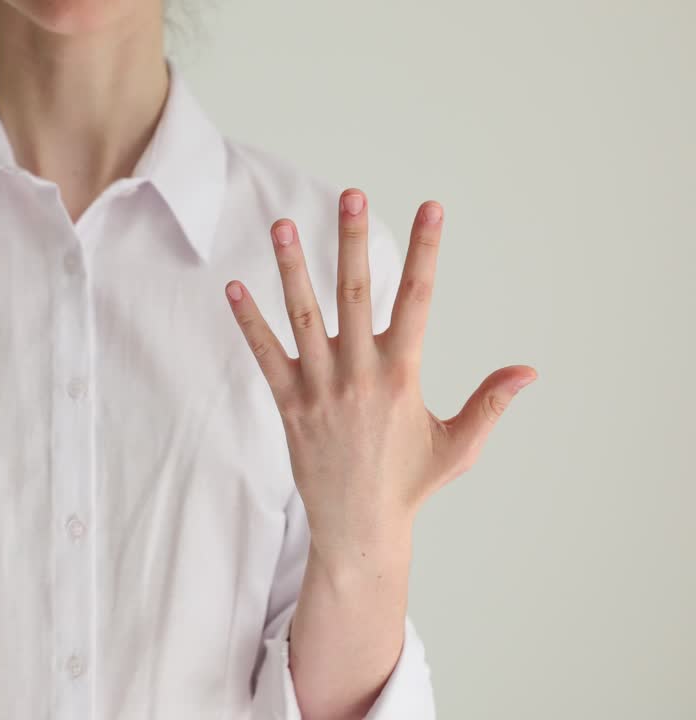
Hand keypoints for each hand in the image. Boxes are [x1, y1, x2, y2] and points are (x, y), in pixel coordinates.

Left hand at [224, 189, 535, 561]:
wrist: (358, 527)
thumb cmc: (410, 485)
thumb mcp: (458, 445)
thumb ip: (490, 403)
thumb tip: (529, 371)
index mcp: (402, 375)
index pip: (419, 299)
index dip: (426, 251)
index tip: (431, 208)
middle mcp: (359, 374)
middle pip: (357, 294)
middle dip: (354, 242)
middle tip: (350, 195)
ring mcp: (320, 387)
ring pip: (304, 317)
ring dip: (293, 269)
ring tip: (283, 225)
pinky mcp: (289, 404)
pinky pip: (265, 356)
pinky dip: (249, 322)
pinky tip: (234, 288)